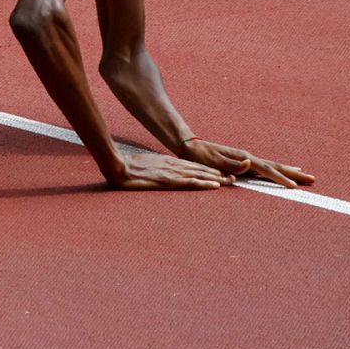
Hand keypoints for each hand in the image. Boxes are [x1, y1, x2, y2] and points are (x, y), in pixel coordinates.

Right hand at [108, 152, 234, 190]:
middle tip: (232, 178)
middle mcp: (173, 166)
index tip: (219, 174)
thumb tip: (156, 172)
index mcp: (167, 162)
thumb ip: (154, 168)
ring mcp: (171, 173)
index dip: (206, 169)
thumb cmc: (126, 166)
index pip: (191, 166)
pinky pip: (189, 182)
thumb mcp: (143, 165)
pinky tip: (214, 186)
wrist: (117, 165)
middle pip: (199, 169)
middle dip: (217, 174)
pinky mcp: (168, 180)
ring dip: (216, 178)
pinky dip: (204, 183)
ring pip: (199, 174)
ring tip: (229, 182)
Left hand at [179, 138, 315, 188]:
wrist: (190, 146)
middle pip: (275, 166)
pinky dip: (277, 170)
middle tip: (312, 180)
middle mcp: (248, 157)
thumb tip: (249, 163)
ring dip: (289, 171)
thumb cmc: (199, 155)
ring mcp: (246, 159)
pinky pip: (265, 167)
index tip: (294, 187)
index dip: (280, 178)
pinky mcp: (243, 161)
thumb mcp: (212, 160)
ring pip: (272, 166)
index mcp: (243, 158)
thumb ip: (230, 164)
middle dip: (293, 174)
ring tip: (304, 175)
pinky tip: (281, 172)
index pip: (266, 170)